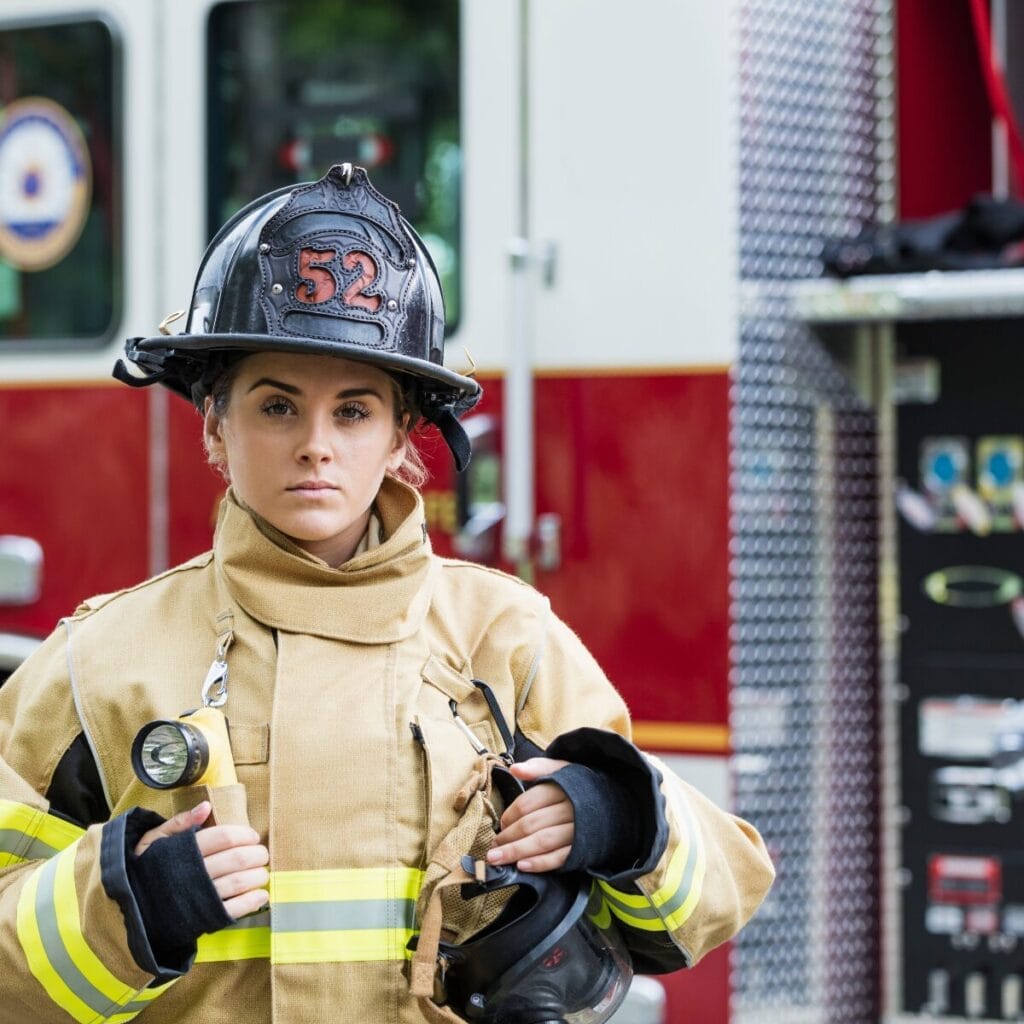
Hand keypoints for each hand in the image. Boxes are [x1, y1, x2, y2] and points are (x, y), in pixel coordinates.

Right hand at [134, 802, 269, 918]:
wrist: (127, 909)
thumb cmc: (144, 868)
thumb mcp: (154, 839)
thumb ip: (180, 823)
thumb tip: (206, 807)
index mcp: (183, 851)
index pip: (223, 837)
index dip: (243, 835)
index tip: (253, 836)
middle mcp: (193, 874)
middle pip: (236, 859)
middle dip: (256, 855)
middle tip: (262, 854)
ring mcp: (198, 898)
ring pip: (237, 883)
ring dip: (257, 876)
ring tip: (262, 873)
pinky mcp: (201, 919)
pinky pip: (232, 910)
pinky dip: (251, 902)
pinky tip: (260, 895)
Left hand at [487, 758, 572, 872]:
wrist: (614, 806)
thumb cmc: (579, 787)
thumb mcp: (562, 770)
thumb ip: (538, 768)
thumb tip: (515, 769)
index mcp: (562, 787)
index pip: (528, 803)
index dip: (510, 815)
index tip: (500, 824)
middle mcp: (570, 809)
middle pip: (532, 824)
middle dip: (508, 838)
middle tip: (492, 848)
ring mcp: (577, 830)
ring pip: (543, 842)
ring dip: (517, 852)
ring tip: (498, 859)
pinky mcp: (583, 848)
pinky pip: (559, 858)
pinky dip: (540, 863)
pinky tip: (523, 866)